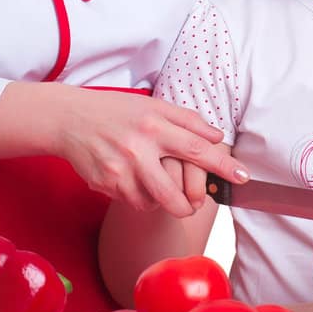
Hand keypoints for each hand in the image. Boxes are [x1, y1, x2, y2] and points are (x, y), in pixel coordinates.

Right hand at [52, 91, 247, 215]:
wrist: (70, 119)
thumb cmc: (116, 110)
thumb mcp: (153, 105)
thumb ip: (187, 121)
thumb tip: (217, 137)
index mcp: (154, 126)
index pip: (197, 150)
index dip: (223, 167)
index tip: (243, 178)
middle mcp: (138, 150)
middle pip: (174, 195)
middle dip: (189, 206)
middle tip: (195, 203)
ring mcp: (119, 171)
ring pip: (153, 203)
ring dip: (162, 200)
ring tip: (158, 182)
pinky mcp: (105, 184)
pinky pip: (134, 202)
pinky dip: (141, 197)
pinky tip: (137, 181)